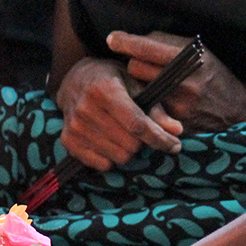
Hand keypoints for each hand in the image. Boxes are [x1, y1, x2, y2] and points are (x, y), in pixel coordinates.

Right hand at [56, 57, 183, 170]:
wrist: (75, 80)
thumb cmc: (112, 80)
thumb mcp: (136, 85)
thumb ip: (156, 109)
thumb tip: (177, 131)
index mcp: (105, 89)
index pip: (137, 124)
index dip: (159, 138)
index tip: (175, 145)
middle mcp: (86, 108)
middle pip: (130, 145)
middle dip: (142, 142)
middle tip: (141, 132)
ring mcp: (75, 126)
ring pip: (118, 157)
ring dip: (128, 151)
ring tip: (125, 135)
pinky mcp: (68, 141)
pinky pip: (102, 165)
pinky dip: (112, 158)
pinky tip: (111, 142)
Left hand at [108, 31, 245, 132]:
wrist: (238, 109)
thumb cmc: (215, 74)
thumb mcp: (200, 51)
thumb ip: (168, 44)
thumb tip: (136, 40)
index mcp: (189, 59)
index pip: (146, 48)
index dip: (126, 42)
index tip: (113, 39)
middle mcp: (183, 82)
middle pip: (136, 68)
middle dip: (135, 64)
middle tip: (140, 64)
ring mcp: (178, 105)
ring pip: (139, 90)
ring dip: (139, 85)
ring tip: (149, 83)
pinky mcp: (176, 124)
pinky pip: (148, 111)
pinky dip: (148, 104)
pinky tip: (155, 101)